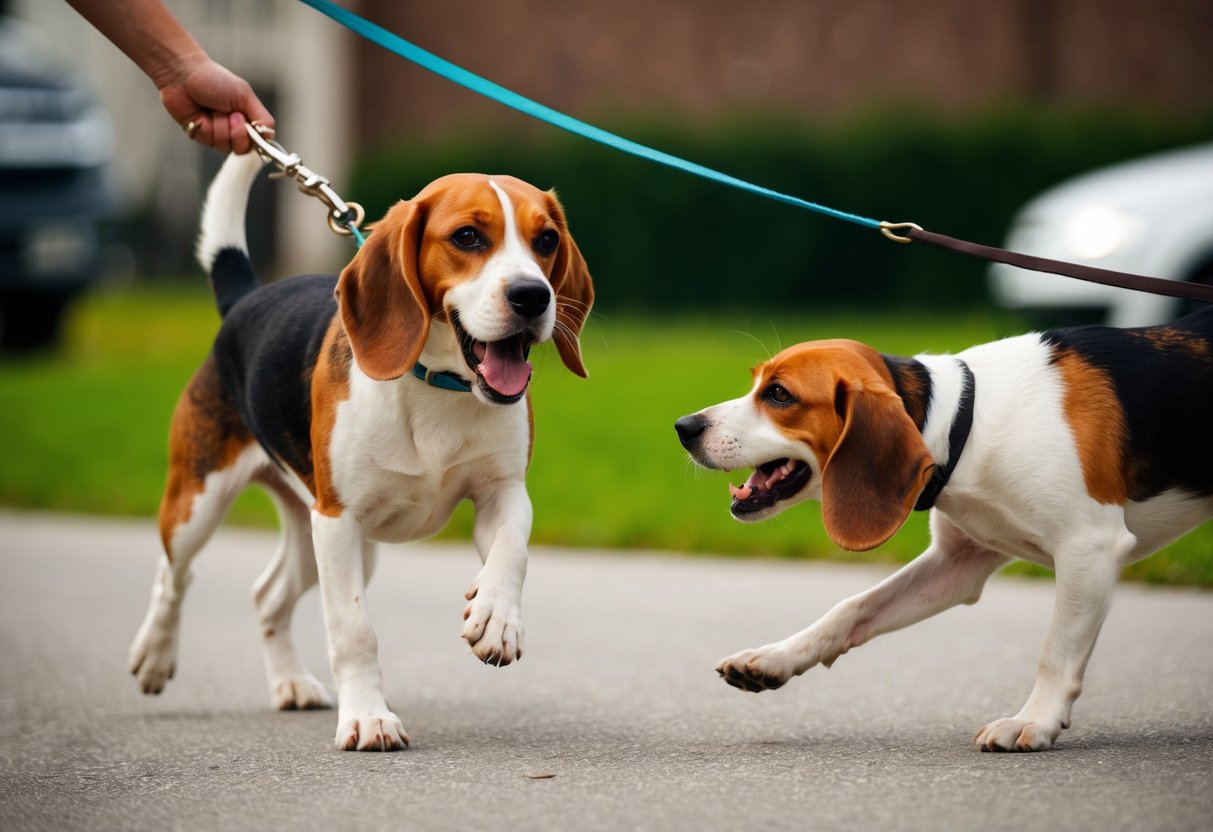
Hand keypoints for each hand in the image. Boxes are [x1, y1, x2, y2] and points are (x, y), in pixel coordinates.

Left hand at [159, 53, 274, 153]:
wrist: (183, 74)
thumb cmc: (214, 79)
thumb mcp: (245, 96)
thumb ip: (263, 118)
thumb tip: (270, 137)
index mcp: (248, 119)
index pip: (260, 142)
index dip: (256, 139)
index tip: (250, 127)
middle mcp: (234, 128)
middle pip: (243, 148)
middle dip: (237, 132)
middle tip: (231, 113)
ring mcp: (217, 133)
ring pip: (225, 146)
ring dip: (220, 127)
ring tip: (213, 110)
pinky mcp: (201, 135)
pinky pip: (209, 141)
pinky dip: (206, 128)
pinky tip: (201, 114)